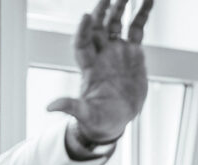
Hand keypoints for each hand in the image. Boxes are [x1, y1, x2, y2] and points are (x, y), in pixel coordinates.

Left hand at [47, 0, 153, 142]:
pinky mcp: (133, 53)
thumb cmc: (98, 120)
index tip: (85, 17)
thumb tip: (50, 107)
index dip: (82, 31)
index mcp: (90, 68)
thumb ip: (72, 107)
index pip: (82, 43)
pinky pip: (136, 29)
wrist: (117, 121)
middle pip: (97, 27)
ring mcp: (117, 52)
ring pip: (116, 23)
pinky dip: (141, 14)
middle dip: (100, 12)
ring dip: (120, 8)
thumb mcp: (86, 115)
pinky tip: (148, 1)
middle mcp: (102, 55)